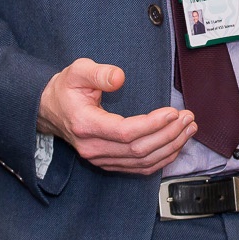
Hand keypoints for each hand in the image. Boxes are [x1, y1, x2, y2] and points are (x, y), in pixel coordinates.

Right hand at [37, 57, 196, 173]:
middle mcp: (93, 148)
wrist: (50, 110)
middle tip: (188, 117)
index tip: (172, 112)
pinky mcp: (108, 162)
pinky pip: (138, 168)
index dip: (152, 124)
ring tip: (188, 128)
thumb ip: (98, 72)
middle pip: (138, 149)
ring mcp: (100, 158)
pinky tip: (176, 145)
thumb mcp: (77, 71)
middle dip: (168, 134)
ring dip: (170, 147)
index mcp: (85, 125)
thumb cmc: (66, 89)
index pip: (124, 132)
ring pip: (141, 162)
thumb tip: (119, 78)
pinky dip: (161, 159)